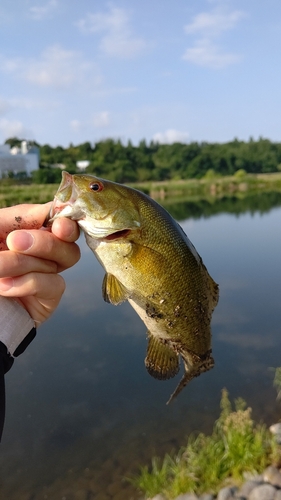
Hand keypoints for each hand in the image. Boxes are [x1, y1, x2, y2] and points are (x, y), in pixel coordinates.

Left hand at [0, 203, 79, 324]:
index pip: (59, 222)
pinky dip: (26, 283)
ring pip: (56, 262)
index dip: (65, 220)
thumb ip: (19, 216)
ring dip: (21, 263)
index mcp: (32, 232)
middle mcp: (43, 254)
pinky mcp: (48, 299)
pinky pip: (52, 284)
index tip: (58, 224)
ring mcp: (47, 276)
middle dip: (44, 242)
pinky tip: (4, 287)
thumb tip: (50, 209)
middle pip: (67, 243)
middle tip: (13, 242)